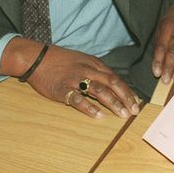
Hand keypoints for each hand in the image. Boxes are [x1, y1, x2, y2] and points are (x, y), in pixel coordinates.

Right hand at [1, 38, 140, 119]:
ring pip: (99, 90)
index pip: (115, 78)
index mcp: (93, 64)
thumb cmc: (60, 61)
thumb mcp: (82, 61)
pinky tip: (98, 115)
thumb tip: (113, 86)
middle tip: (135, 111)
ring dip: (113, 103)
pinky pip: (77, 99)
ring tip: (122, 114)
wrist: (36, 57)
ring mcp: (75, 79)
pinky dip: (89, 107)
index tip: (137, 102)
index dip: (127, 91)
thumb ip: (96, 72)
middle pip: (111, 83)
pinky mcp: (62, 89)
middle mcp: (87, 70)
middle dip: (125, 98)